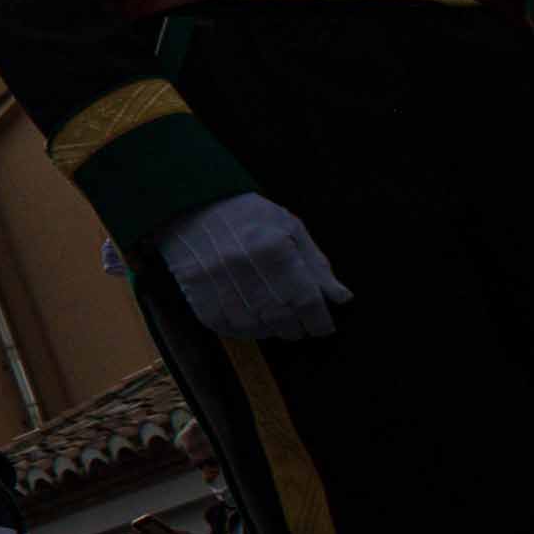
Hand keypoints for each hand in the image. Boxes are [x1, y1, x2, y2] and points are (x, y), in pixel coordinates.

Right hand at [159, 193, 347, 343]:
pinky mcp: (194, 287)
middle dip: (296, 328)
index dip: (319, 320)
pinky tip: (250, 324)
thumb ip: (316, 264)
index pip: (305, 298)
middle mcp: (244, 265)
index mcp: (273, 247)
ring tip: (276, 325)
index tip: (324, 327)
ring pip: (251, 325)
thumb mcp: (289, 228)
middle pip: (279, 316)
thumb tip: (341, 298)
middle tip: (301, 327)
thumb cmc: (247, 214)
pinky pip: (220, 324)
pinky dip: (240, 331)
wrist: (192, 201)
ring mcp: (215, 278)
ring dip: (269, 331)